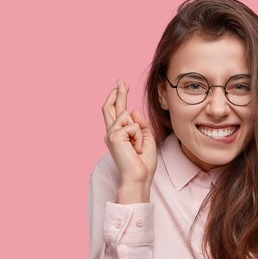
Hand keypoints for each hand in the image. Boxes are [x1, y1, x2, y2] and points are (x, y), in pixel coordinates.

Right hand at [102, 80, 156, 202]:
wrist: (138, 178)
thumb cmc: (143, 163)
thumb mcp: (146, 139)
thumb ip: (140, 124)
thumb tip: (132, 110)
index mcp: (119, 135)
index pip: (117, 112)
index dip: (119, 97)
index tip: (122, 86)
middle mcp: (112, 133)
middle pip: (111, 107)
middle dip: (117, 92)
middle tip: (120, 80)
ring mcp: (111, 134)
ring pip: (127, 116)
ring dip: (139, 131)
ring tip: (138, 148)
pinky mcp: (114, 136)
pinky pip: (132, 126)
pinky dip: (139, 137)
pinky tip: (136, 149)